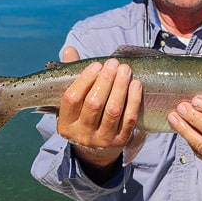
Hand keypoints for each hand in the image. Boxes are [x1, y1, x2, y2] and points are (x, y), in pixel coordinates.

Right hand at [56, 47, 144, 179]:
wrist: (96, 151)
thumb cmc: (83, 116)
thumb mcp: (73, 102)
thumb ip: (72, 76)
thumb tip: (69, 50)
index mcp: (65, 124)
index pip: (72, 99)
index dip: (84, 79)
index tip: (96, 65)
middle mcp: (82, 135)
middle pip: (94, 104)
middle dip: (105, 80)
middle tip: (114, 63)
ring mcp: (102, 140)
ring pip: (112, 111)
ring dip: (120, 87)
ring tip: (125, 70)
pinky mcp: (120, 142)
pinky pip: (129, 119)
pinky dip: (133, 100)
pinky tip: (136, 84)